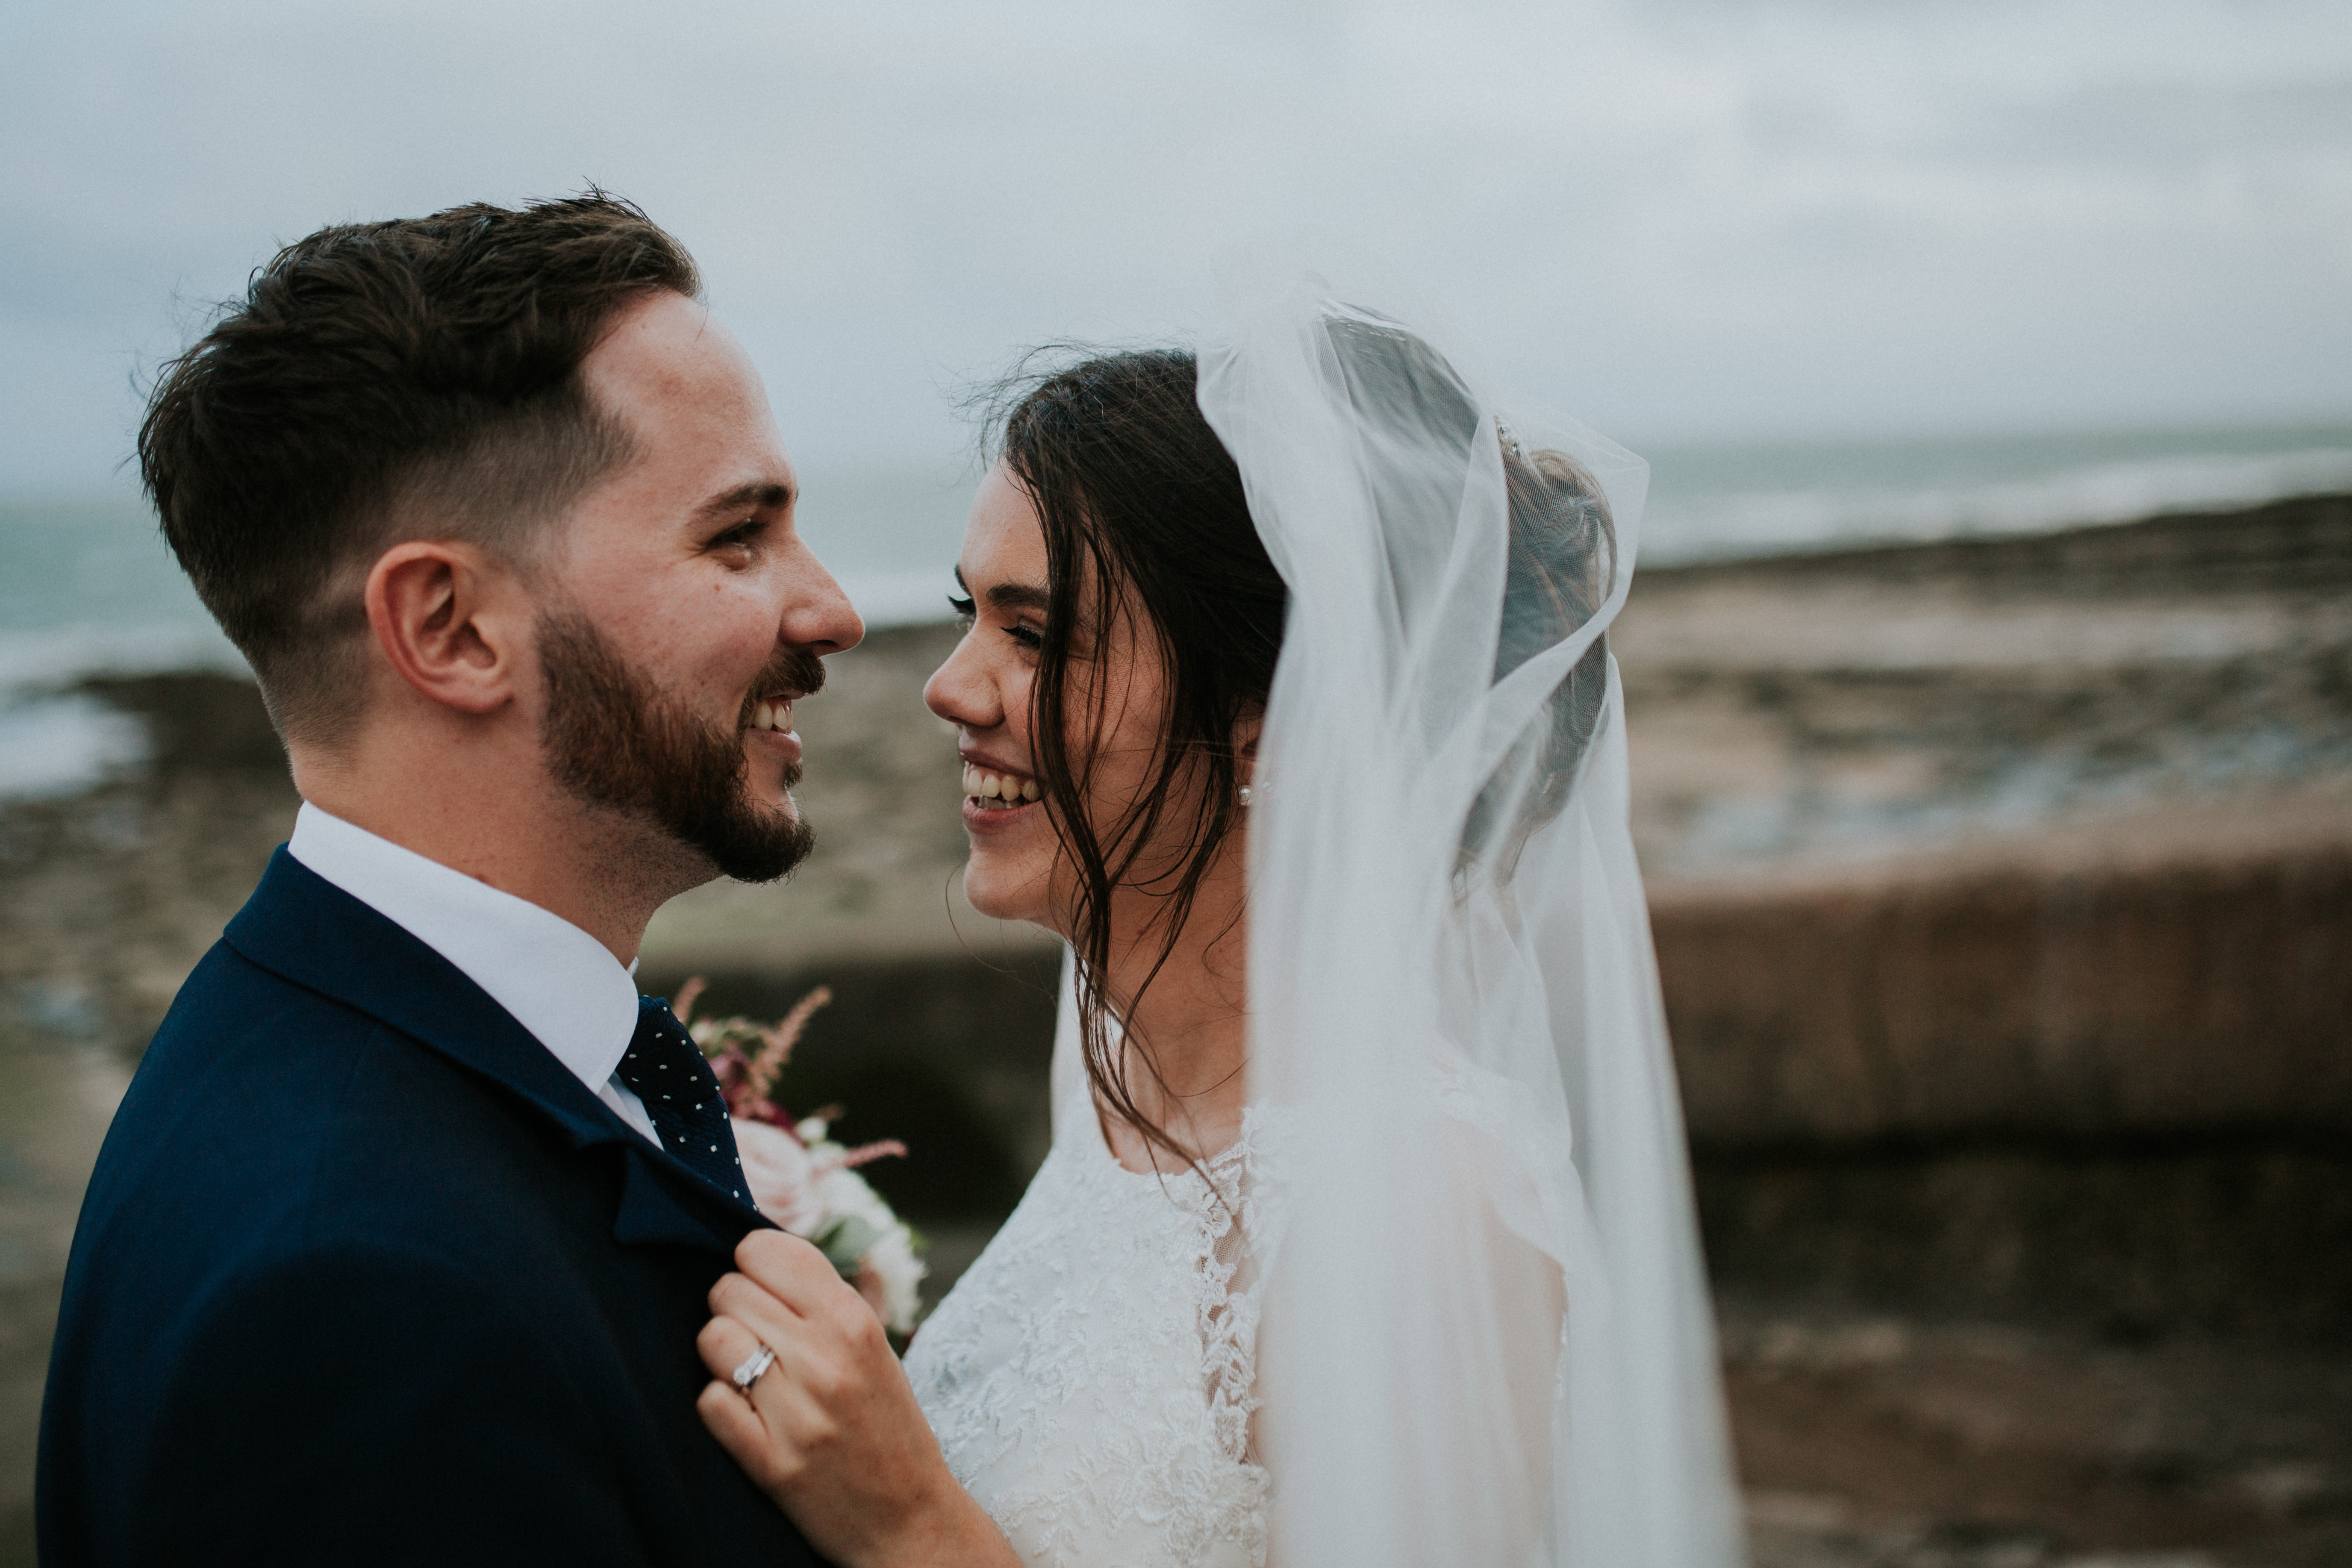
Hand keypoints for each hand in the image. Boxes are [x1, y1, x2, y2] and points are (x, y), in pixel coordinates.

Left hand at [697, 1231, 1018, 1567]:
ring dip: (723, 1355)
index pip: (764, 1249)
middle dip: (736, 1310)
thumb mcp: (882, 1349)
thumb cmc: (891, 1426)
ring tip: (751, 1374)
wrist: (909, 1518)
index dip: (753, 1266)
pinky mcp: (770, 1462)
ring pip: (712, 1340)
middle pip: (727, 1290)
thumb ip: (848, 1294)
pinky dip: (721, 1406)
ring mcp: (797, 1413)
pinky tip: (749, 1415)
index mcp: (854, 1322)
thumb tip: (828, 1245)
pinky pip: (709, 1402)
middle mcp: (826, 1360)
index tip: (765, 1289)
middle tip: (761, 1339)